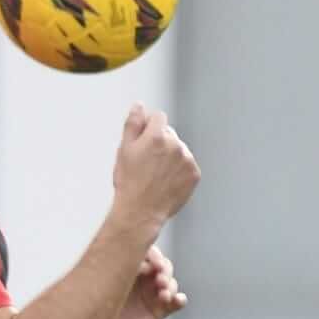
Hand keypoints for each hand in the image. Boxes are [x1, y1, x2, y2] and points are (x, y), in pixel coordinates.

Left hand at [106, 244, 187, 318]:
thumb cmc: (96, 302)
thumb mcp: (106, 280)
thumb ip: (118, 266)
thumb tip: (133, 259)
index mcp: (132, 265)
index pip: (150, 254)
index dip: (155, 257)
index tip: (153, 264)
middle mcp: (145, 277)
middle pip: (164, 267)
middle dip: (165, 271)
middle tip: (160, 280)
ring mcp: (153, 293)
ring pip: (171, 284)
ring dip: (171, 286)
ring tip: (163, 294)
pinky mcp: (160, 310)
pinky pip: (175, 302)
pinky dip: (180, 300)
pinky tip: (178, 300)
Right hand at [112, 104, 200, 231]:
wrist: (141, 212)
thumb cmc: (129, 182)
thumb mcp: (124, 150)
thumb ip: (133, 124)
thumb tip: (139, 105)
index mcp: (157, 135)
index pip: (158, 117)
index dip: (148, 128)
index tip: (142, 143)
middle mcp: (176, 144)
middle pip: (169, 133)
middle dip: (159, 142)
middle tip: (146, 164)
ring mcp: (187, 160)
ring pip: (179, 149)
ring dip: (170, 156)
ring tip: (155, 175)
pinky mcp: (194, 174)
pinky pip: (186, 165)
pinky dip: (178, 170)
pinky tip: (165, 182)